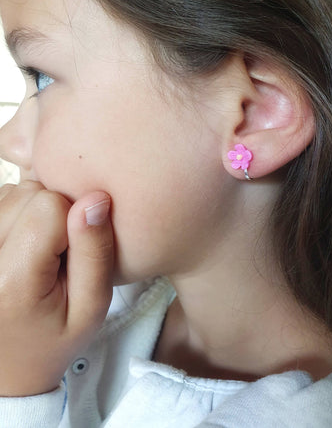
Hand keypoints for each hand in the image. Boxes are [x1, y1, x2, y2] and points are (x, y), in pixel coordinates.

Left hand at [0, 180, 113, 396]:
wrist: (5, 366)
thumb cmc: (51, 340)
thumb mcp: (91, 307)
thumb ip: (96, 253)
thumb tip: (96, 199)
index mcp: (10, 280)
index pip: (49, 205)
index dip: (74, 221)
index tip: (73, 255)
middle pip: (28, 193)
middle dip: (52, 214)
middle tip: (56, 254)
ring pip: (12, 192)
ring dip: (33, 213)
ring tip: (38, 251)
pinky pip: (1, 200)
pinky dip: (16, 216)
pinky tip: (21, 245)